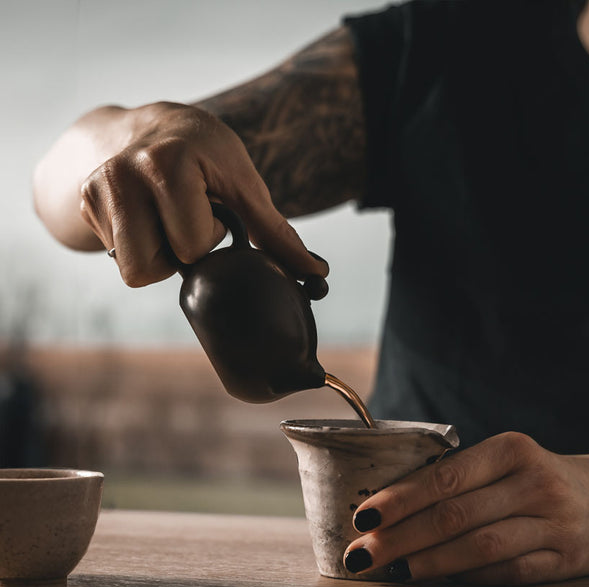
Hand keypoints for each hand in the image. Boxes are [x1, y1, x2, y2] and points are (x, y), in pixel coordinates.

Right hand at [34, 102, 327, 287]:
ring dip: (158, 254)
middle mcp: (124, 173)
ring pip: (132, 269)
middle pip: (153, 266)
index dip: (210, 237)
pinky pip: (116, 256)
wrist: (145, 124)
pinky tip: (147, 214)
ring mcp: (98, 187)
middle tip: (187, 216)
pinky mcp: (85, 201)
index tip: (212, 207)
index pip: (192, 247)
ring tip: (168, 218)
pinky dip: (139, 245)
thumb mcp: (243, 180)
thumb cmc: (204, 151)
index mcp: (168, 163)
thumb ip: (275, 231)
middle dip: (181, 250)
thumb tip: (318, 273)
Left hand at [343, 432, 588, 584]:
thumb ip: (460, 476)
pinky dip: (468, 579)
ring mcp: (554, 522)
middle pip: (455, 515)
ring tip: (392, 572)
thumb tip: (388, 508)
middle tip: (362, 555)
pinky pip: (508, 573)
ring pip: (479, 547)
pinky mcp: (566, 559)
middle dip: (401, 537)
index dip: (400, 499)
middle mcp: (534, 482)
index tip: (363, 517)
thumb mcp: (507, 461)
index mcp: (511, 449)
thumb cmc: (540, 479)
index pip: (444, 476)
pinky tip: (437, 581)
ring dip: (428, 563)